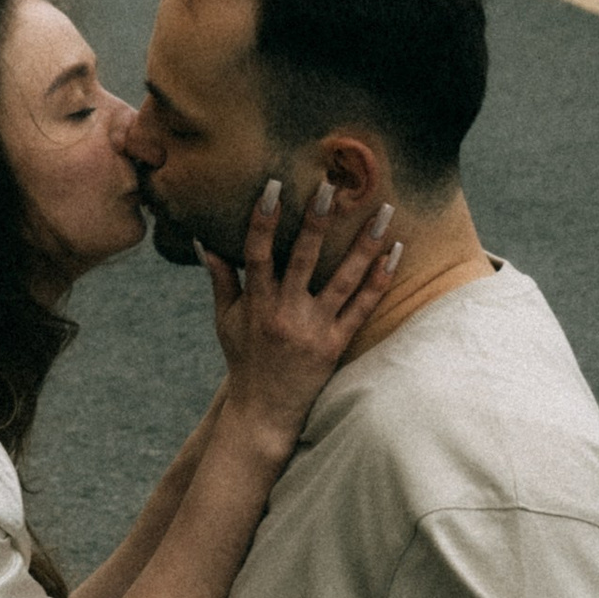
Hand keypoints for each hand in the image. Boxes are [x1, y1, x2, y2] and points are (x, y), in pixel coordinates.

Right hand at [201, 178, 398, 453]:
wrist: (265, 411)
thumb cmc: (244, 359)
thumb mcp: (225, 320)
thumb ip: (220, 279)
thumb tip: (204, 241)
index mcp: (256, 304)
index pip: (257, 254)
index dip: (264, 220)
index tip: (274, 186)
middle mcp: (285, 314)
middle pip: (304, 260)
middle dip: (317, 222)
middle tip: (331, 186)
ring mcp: (314, 330)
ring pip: (344, 279)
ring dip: (365, 244)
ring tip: (384, 211)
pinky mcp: (336, 344)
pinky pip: (362, 308)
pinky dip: (379, 280)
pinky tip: (394, 253)